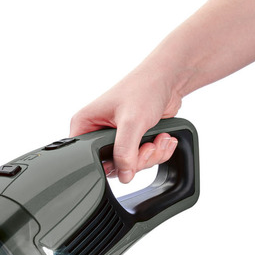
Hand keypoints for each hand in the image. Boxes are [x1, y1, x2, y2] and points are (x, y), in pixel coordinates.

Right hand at [69, 67, 181, 182]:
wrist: (168, 80)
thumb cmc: (144, 88)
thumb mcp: (131, 122)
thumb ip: (124, 152)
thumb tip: (124, 175)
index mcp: (86, 125)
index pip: (87, 158)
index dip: (108, 163)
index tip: (127, 155)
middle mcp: (98, 132)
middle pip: (112, 166)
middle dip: (136, 160)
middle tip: (146, 145)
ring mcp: (117, 138)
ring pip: (130, 165)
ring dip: (150, 155)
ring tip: (158, 138)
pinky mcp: (133, 141)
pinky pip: (143, 160)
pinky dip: (158, 152)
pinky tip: (162, 137)